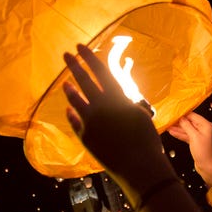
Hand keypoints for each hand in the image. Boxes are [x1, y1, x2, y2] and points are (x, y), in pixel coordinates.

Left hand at [62, 43, 169, 184]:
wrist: (138, 166)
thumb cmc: (146, 140)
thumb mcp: (142, 114)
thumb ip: (128, 103)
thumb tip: (121, 97)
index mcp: (117, 97)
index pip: (100, 70)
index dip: (89, 57)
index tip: (80, 46)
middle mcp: (100, 106)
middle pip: (83, 80)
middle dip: (74, 65)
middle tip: (66, 55)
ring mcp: (90, 122)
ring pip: (74, 100)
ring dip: (69, 90)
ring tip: (65, 84)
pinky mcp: (85, 137)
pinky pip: (75, 121)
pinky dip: (72, 113)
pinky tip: (69, 110)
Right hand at [167, 112, 211, 178]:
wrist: (207, 166)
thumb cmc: (204, 152)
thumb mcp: (194, 136)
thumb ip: (187, 126)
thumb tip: (181, 118)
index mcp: (207, 126)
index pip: (193, 116)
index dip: (183, 114)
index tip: (175, 113)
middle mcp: (205, 130)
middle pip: (190, 122)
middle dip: (179, 122)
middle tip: (170, 120)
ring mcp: (201, 136)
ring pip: (187, 129)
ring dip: (178, 128)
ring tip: (169, 126)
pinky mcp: (197, 142)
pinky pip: (187, 136)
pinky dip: (180, 134)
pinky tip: (173, 132)